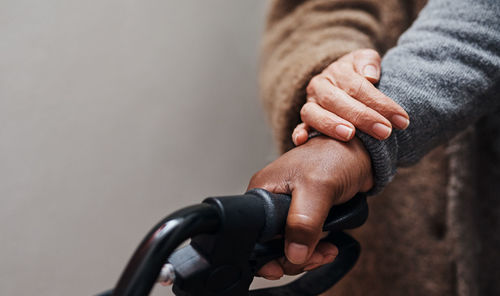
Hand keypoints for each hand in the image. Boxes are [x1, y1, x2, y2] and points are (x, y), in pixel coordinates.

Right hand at [248, 136, 372, 278]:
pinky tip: (328, 246)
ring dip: (309, 255)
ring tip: (327, 251)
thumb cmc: (337, 155)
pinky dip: (316, 249)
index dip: (267, 254)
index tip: (283, 267)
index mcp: (264, 190)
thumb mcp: (318, 188)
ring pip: (290, 246)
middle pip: (271, 244)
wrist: (362, 152)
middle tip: (314, 258)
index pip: (254, 233)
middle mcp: (272, 200)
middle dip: (294, 257)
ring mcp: (288, 208)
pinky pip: (304, 241)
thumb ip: (303, 222)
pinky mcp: (305, 214)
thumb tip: (293, 253)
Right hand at [292, 49, 408, 145]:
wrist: (340, 80)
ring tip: (350, 135)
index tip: (401, 119)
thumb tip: (370, 76)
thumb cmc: (360, 74)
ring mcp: (310, 104)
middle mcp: (320, 87)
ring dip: (331, 125)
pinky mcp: (305, 121)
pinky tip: (302, 141)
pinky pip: (299, 127)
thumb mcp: (366, 60)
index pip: (359, 87)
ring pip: (314, 113)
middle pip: (338, 101)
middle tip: (384, 131)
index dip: (380, 103)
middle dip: (363, 117)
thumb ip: (369, 62)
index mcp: (337, 71)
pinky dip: (299, 133)